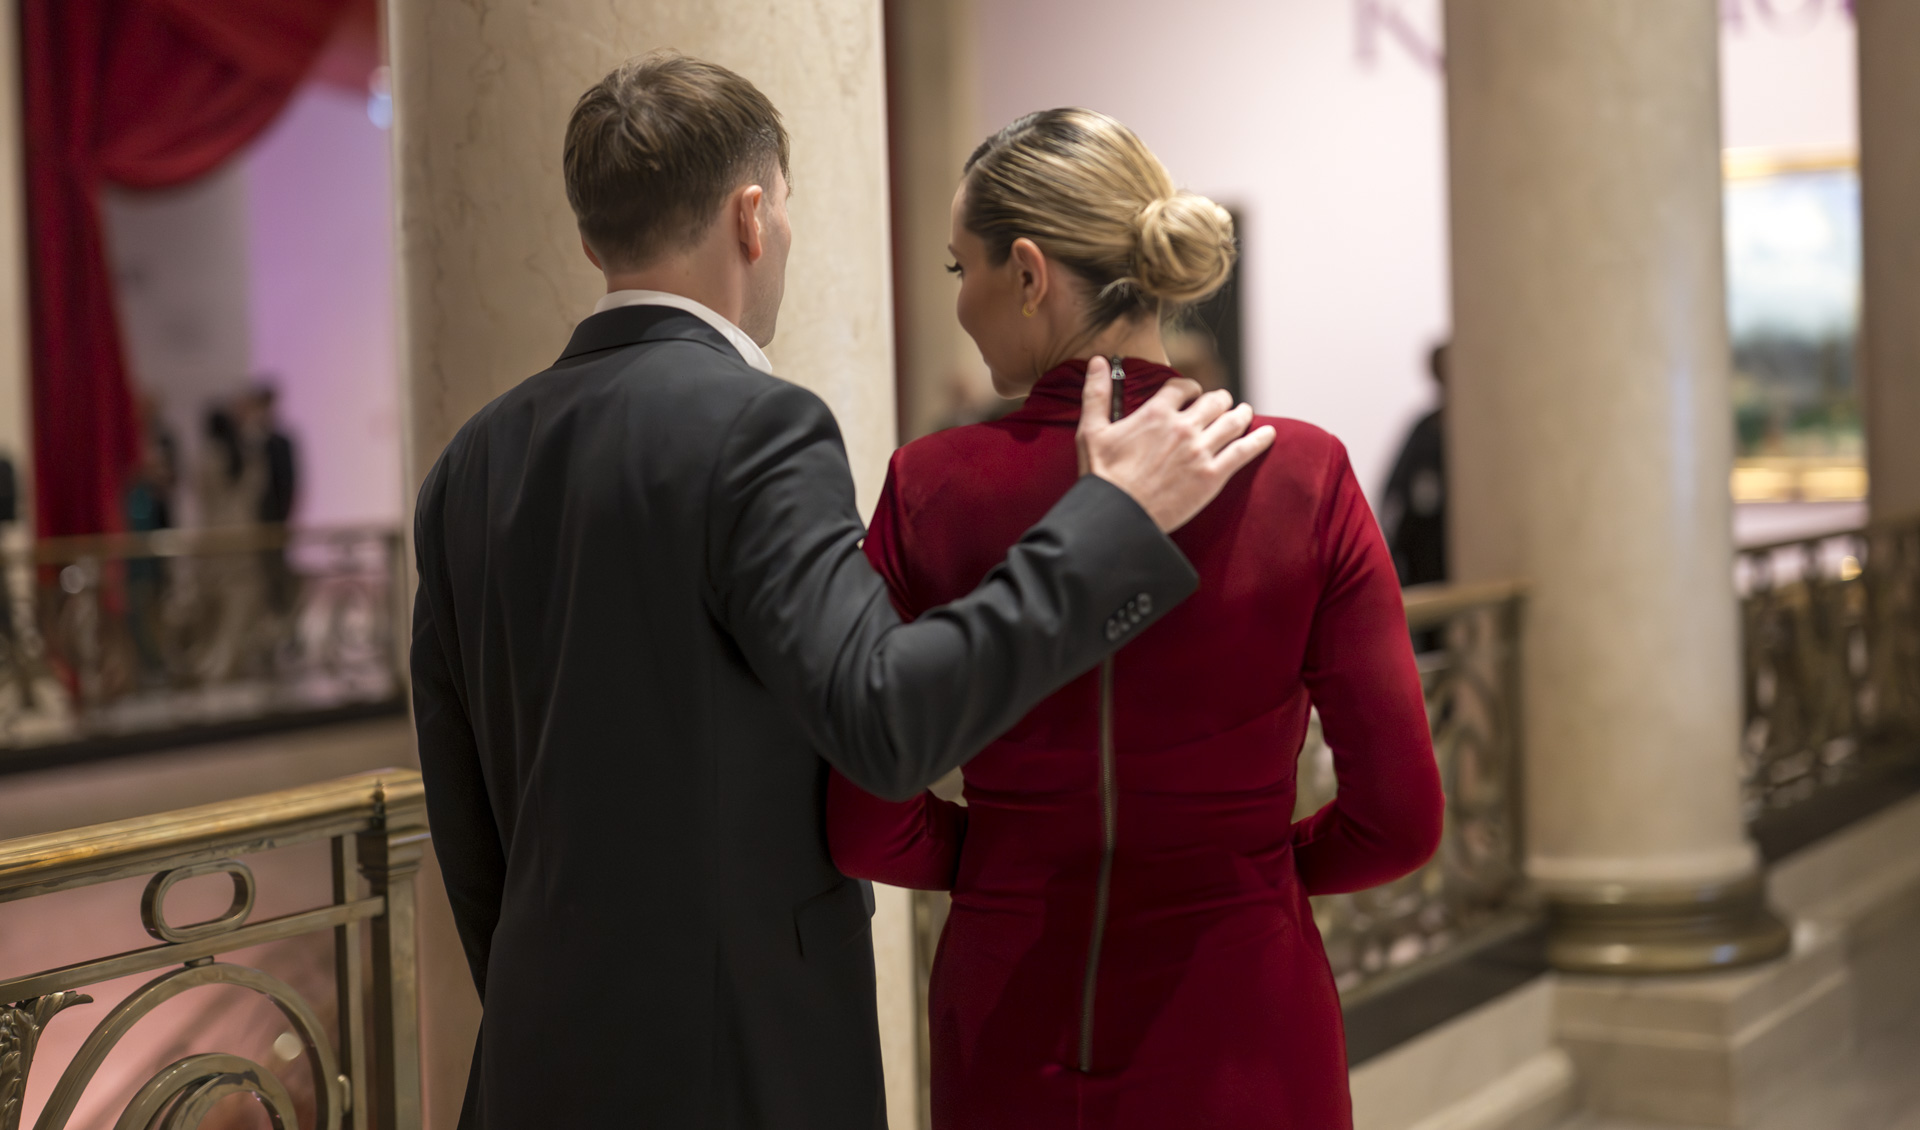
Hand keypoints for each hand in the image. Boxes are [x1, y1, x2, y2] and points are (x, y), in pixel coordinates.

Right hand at [1076, 357, 1275, 532]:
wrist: (1117, 516)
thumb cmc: (1102, 477)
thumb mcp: (1092, 431)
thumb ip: (1097, 393)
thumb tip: (1096, 362)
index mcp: (1156, 414)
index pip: (1183, 387)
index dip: (1189, 388)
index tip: (1190, 394)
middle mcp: (1183, 427)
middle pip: (1214, 400)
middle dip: (1218, 400)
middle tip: (1220, 405)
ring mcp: (1201, 451)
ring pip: (1233, 420)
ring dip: (1240, 414)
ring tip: (1244, 413)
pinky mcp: (1213, 476)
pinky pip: (1244, 450)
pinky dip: (1260, 439)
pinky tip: (1268, 434)